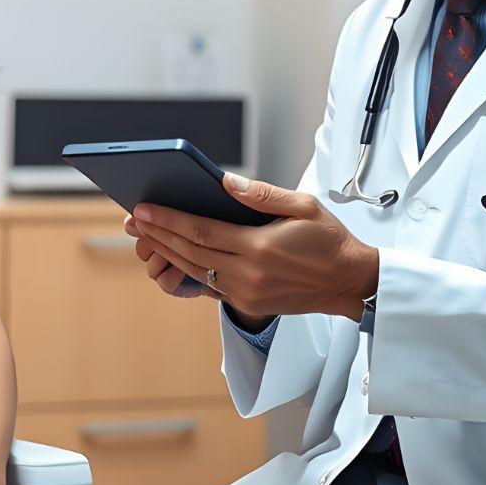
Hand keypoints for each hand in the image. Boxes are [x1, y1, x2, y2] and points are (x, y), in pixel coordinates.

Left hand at [127, 173, 378, 320]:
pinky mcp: (248, 302)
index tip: (145, 208)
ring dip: (167, 252)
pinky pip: (209, 285)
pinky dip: (187, 268)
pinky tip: (174, 255)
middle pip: (190, 252)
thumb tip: (225, 182)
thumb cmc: (330, 241)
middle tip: (135, 219)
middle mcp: (248, 274)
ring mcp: (246, 292)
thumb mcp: (303, 206)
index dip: (168, 219)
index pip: (201, 231)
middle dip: (159, 234)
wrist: (350, 283)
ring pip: (194, 270)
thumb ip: (262, 194)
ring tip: (146, 235)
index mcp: (259, 248)